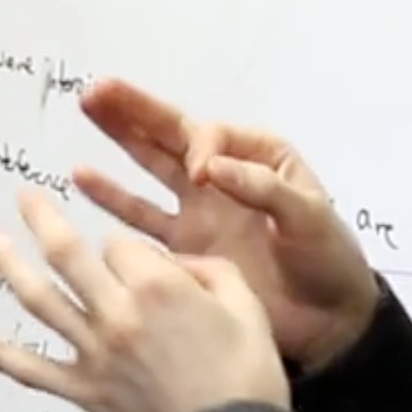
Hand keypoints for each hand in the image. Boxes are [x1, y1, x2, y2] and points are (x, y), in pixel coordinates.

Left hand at [0, 186, 289, 411]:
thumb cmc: (245, 384)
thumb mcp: (248, 308)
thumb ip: (212, 271)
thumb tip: (182, 264)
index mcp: (158, 286)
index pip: (124, 245)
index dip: (133, 251)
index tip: (145, 266)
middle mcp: (117, 313)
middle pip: (67, 253)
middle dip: (42, 218)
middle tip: (25, 197)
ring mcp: (94, 352)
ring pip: (39, 299)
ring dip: (8, 265)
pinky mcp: (83, 390)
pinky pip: (31, 370)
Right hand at [72, 78, 378, 373]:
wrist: (328, 322)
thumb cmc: (329, 261)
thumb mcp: (310, 216)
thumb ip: (263, 188)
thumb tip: (209, 166)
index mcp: (258, 158)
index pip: (210, 135)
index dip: (198, 145)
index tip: (203, 175)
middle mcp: (222, 178)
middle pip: (170, 135)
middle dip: (134, 110)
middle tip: (96, 90)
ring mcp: (199, 213)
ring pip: (151, 167)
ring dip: (120, 139)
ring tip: (87, 109)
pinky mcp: (184, 249)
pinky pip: (141, 218)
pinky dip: (113, 197)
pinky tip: (82, 175)